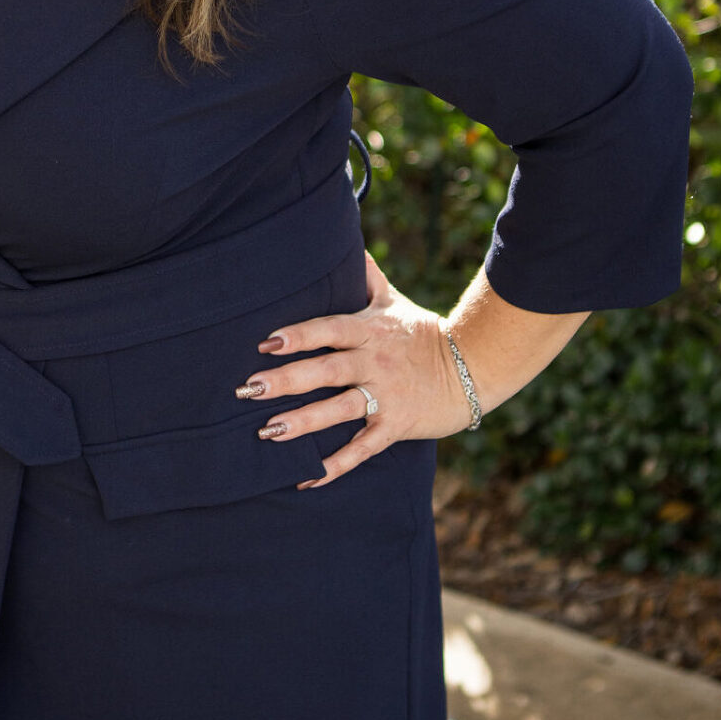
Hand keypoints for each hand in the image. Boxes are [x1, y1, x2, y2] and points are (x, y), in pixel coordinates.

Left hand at [238, 250, 474, 488]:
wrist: (472, 367)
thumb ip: (366, 276)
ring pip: (339, 410)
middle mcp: (374, 363)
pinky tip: (308, 477)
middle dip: (286, 380)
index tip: (266, 341)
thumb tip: (346, 242)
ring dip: (303, 422)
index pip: (329, 330)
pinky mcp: (395, 425)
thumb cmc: (422, 332)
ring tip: (268, 431)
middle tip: (249, 388)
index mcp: (370, 331)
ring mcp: (385, 396)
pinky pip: (362, 448)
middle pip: (326, 370)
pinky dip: (336, 465)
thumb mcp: (393, 301)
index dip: (299, 335)